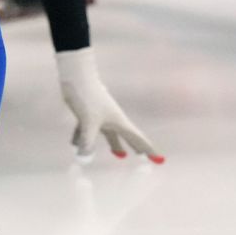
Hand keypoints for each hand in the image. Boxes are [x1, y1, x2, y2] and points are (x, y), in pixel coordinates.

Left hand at [56, 48, 163, 162]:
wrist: (76, 74)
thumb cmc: (86, 95)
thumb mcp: (87, 121)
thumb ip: (87, 141)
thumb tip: (85, 160)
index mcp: (118, 121)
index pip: (138, 139)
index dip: (149, 151)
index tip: (161, 160)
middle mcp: (111, 119)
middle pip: (127, 136)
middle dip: (136, 147)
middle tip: (145, 157)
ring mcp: (100, 115)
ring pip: (109, 134)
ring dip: (114, 144)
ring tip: (120, 155)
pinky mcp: (87, 112)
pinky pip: (87, 130)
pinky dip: (84, 138)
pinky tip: (75, 145)